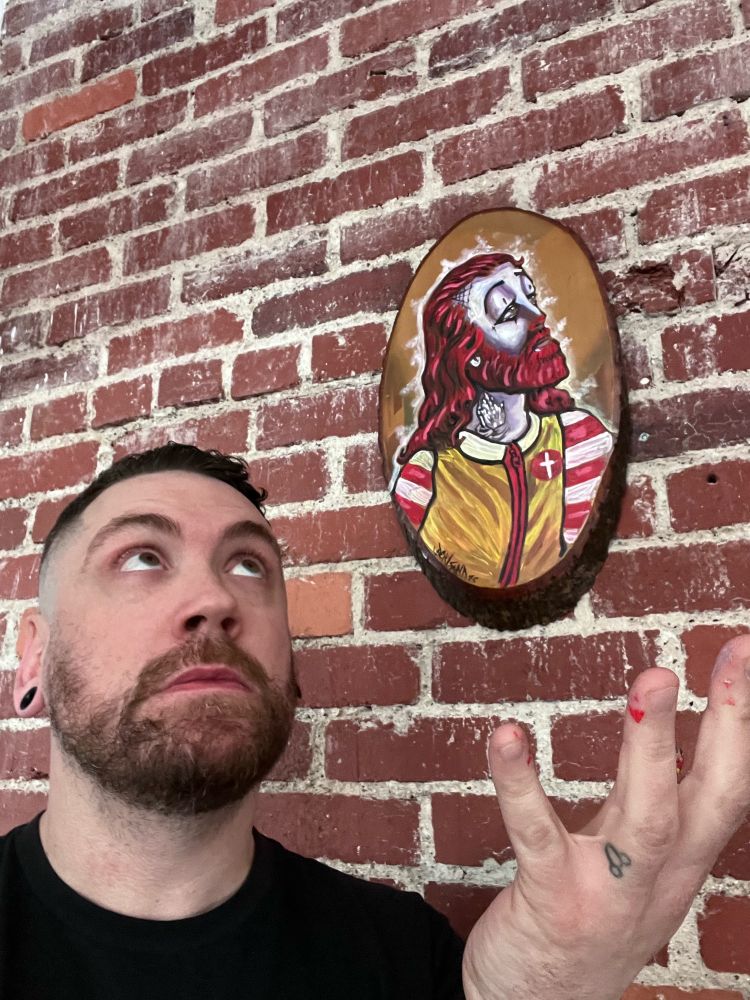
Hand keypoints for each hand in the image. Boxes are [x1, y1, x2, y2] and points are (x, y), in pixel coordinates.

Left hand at [462, 636, 749, 999]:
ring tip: (654, 680)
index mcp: (682, 861)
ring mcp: (608, 894)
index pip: (728, 785)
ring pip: (645, 816)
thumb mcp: (639, 869)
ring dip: (651, 746)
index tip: (744, 651)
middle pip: (709, 796)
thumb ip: (651, 807)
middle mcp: (660, 878)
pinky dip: (521, 783)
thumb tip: (667, 743)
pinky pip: (536, 834)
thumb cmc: (591, 921)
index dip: (743, 720)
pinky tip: (505, 736)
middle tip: (736, 652)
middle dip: (730, 722)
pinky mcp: (552, 901)